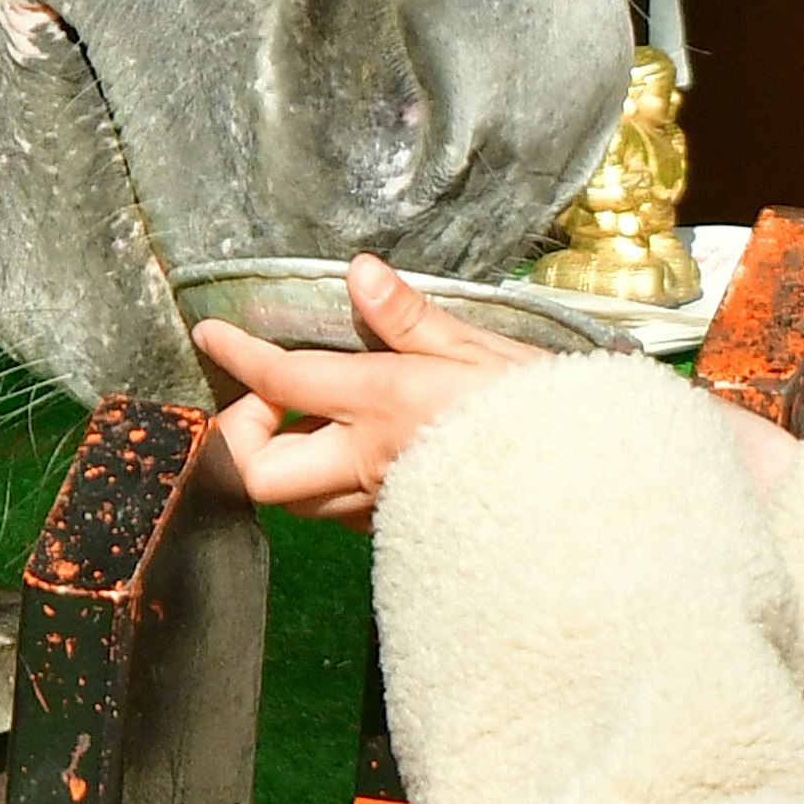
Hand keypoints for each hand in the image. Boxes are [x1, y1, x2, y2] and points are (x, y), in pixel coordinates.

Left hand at [194, 256, 542, 524]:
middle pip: (262, 472)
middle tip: (270, 399)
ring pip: (297, 500)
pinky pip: (339, 511)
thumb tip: (360, 274)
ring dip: (289, 459)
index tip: (210, 336)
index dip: (237, 357)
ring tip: (323, 418)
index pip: (282, 381)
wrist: (592, 493)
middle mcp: (370, 463)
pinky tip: (364, 448)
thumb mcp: (484, 348)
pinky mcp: (400, 529)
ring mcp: (382, 506)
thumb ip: (412, 318)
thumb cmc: (545, 414)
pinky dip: (329, 480)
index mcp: (386, 404)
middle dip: (245, 437)